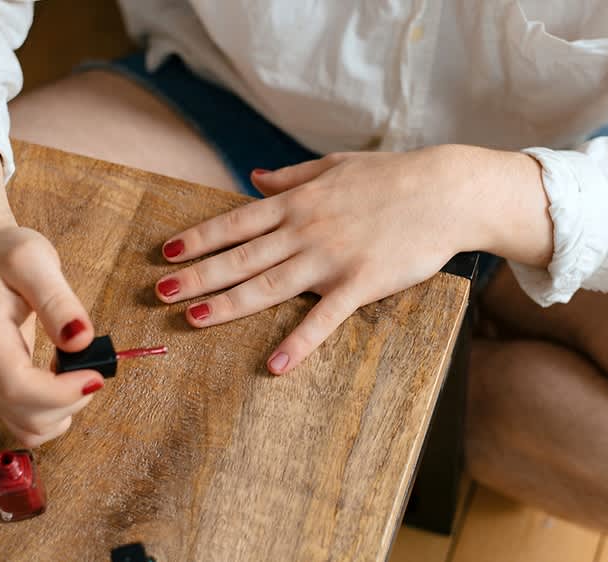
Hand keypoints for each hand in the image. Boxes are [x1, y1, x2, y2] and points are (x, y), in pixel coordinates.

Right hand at [0, 226, 102, 446]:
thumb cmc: (5, 254)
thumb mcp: (34, 260)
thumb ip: (57, 300)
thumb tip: (80, 340)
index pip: (18, 388)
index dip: (62, 392)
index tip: (95, 375)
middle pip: (25, 415)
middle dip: (70, 402)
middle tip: (94, 368)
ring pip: (27, 427)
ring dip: (63, 411)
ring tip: (79, 372)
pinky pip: (26, 420)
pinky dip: (53, 412)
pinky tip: (65, 380)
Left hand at [155, 145, 546, 373]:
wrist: (446, 191)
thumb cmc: (389, 176)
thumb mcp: (333, 166)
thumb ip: (290, 175)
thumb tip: (253, 176)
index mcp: (297, 202)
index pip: (236, 223)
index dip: (199, 238)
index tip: (168, 252)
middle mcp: (305, 230)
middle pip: (240, 257)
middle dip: (198, 275)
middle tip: (161, 291)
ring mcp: (330, 259)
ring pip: (269, 285)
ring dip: (229, 303)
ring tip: (193, 319)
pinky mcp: (361, 284)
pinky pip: (324, 318)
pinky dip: (299, 342)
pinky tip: (276, 365)